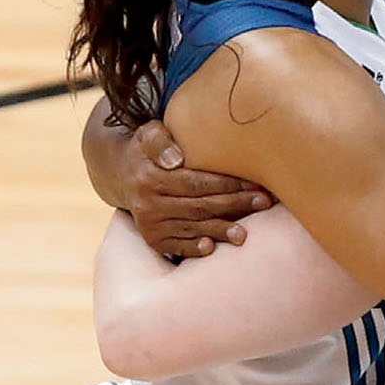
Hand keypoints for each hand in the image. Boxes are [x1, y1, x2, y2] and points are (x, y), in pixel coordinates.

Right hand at [121, 121, 274, 257]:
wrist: (120, 173)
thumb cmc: (147, 150)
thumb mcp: (148, 135)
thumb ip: (161, 141)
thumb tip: (175, 159)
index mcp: (150, 177)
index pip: (196, 182)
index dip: (227, 184)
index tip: (255, 183)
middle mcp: (148, 204)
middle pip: (199, 206)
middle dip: (236, 205)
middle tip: (264, 202)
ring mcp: (150, 224)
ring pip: (193, 227)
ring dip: (221, 230)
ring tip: (246, 233)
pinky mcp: (153, 239)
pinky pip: (177, 247)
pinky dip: (194, 248)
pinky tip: (212, 248)